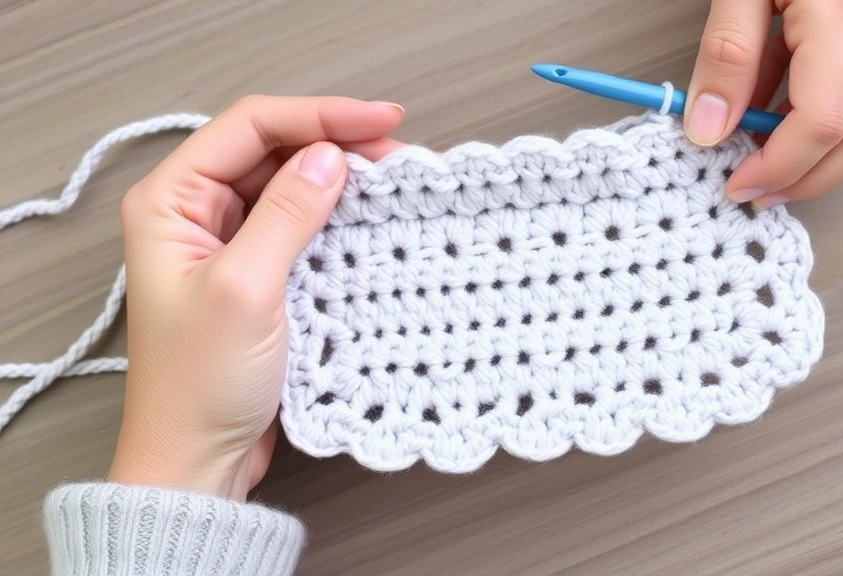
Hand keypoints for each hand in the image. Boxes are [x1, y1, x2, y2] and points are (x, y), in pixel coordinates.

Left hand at [106, 95, 405, 500]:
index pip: (250, 127)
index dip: (319, 115)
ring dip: (341, 181)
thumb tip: (330, 157)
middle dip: (335, 143)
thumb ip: (287, 214)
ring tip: (394, 182)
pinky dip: (337, 219)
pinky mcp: (257, 272)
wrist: (196, 461)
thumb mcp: (245, 289)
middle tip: (397, 154)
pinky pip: (300, 226)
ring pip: (291, 186)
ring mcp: (227, 242)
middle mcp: (194, 212)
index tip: (381, 121)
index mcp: (170, 201)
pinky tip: (371, 219)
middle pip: (273, 149)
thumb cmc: (198, 384)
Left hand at [682, 0, 842, 206]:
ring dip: (820, 158)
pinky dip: (831, 125)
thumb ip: (724, 55)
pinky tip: (783, 119)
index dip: (778, 166)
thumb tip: (708, 130)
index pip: (823, 122)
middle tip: (754, 192)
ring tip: (763, 160)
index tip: (735, 183)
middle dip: (807, 181)